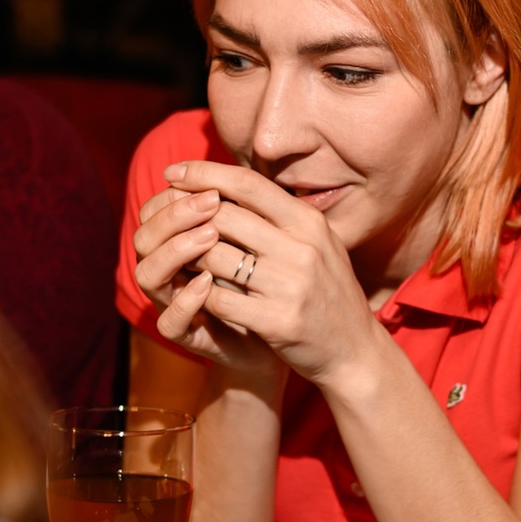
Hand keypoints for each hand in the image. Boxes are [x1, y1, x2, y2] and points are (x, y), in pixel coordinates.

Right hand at [132, 182, 282, 388]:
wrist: (297, 338)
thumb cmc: (276, 283)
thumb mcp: (264, 239)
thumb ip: (247, 210)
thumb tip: (244, 167)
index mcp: (181, 242)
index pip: (157, 209)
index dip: (177, 193)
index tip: (211, 184)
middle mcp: (171, 271)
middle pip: (145, 236)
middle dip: (174, 215)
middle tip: (211, 203)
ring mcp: (176, 304)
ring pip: (147, 274)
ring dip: (175, 250)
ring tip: (210, 236)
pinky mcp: (189, 338)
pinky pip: (170, 321)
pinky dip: (185, 300)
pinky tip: (207, 283)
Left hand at [149, 159, 383, 391]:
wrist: (353, 350)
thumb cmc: (327, 291)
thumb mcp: (317, 243)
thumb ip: (281, 216)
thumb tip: (228, 183)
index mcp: (309, 222)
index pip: (248, 183)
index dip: (205, 173)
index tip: (174, 171)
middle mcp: (301, 248)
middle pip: (224, 215)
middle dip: (186, 215)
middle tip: (166, 220)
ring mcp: (289, 286)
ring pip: (214, 256)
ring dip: (189, 257)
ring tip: (179, 258)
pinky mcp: (276, 321)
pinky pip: (218, 299)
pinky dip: (199, 294)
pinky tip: (195, 293)